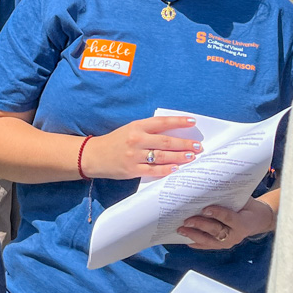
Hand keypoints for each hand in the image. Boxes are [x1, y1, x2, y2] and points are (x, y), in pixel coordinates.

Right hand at [83, 116, 202, 179]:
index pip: (161, 122)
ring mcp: (134, 155)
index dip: (178, 122)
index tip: (192, 122)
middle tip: (198, 146)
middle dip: (184, 144)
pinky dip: (166, 170)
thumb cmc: (116, 141)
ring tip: (192, 157)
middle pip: (165, 141)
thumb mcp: (130, 129)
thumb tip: (173, 134)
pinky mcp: (132, 170)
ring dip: (179, 157)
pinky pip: (153, 171)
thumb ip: (148, 130)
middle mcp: (136, 140)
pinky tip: (176, 169)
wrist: (94, 156)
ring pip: (162, 156)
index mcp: (136, 126)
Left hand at [177, 197, 275, 249]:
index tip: (205, 209)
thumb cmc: (247, 205)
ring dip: (194, 235)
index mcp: (242, 222)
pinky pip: (207, 245)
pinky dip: (196, 243)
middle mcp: (235, 235)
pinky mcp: (222, 246)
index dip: (217, 214)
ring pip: (209, 240)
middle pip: (216, 230)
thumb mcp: (243, 199)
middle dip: (200, 225)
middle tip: (187, 220)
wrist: (257, 219)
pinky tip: (186, 240)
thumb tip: (211, 185)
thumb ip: (229, 196)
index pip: (228, 218)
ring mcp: (228, 242)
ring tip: (181, 230)